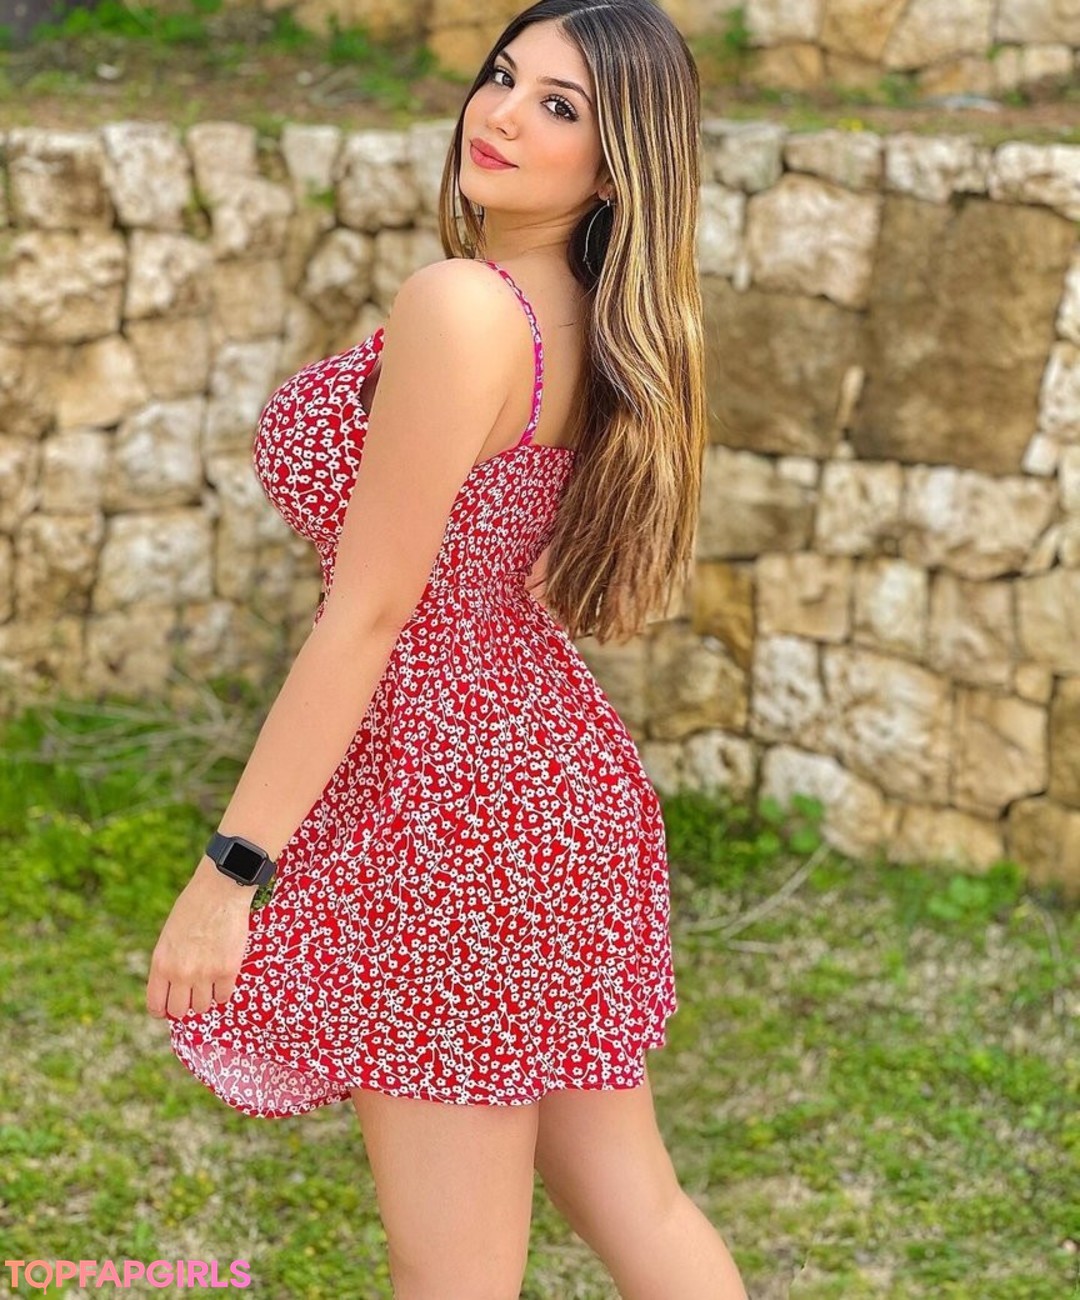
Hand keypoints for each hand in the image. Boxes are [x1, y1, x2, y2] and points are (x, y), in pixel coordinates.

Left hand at [146, 856, 253, 1019]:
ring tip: (210, 980)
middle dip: (185, 1004)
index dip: (163, 1009)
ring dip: (206, 997)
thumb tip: (175, 987)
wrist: (220, 890)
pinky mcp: (227, 970)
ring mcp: (204, 974)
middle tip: (193, 993)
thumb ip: (169, 963)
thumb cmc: (194, 907)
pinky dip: (223, 990)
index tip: (171, 1006)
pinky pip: (224, 997)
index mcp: (161, 963)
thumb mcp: (169, 936)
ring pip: (203, 1007)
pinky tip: (224, 976)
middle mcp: (180, 973)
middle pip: (179, 1011)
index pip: (156, 1005)